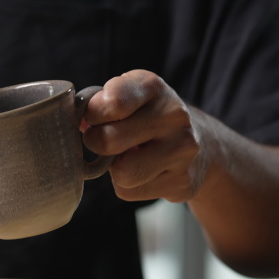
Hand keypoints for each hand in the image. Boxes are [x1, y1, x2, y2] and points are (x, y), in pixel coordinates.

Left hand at [82, 70, 207, 202]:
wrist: (202, 143)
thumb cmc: (146, 117)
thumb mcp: (126, 96)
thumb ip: (98, 104)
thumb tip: (76, 123)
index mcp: (152, 86)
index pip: (111, 102)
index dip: (92, 114)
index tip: (95, 117)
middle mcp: (173, 115)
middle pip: (109, 141)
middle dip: (96, 143)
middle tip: (102, 140)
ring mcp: (182, 149)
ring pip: (122, 173)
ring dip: (114, 169)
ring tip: (126, 157)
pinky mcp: (183, 181)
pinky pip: (131, 192)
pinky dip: (128, 186)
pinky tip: (144, 172)